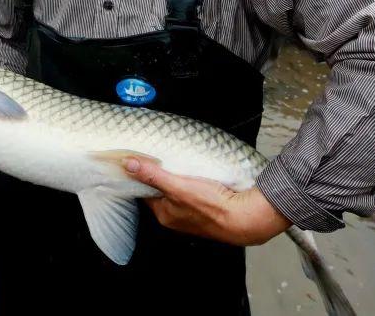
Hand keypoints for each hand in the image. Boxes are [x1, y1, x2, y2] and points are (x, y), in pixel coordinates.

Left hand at [124, 157, 289, 245]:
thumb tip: (128, 164)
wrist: (246, 218)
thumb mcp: (177, 186)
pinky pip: (195, 193)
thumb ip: (153, 175)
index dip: (142, 175)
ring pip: (179, 192)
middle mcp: (176, 217)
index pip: (145, 192)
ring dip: (179, 178)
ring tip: (181, 162)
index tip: (141, 159)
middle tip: (162, 155)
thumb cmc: (212, 206)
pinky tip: (199, 174)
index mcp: (164, 214)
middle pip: (162, 191)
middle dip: (162, 175)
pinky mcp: (208, 210)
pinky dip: (194, 183)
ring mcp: (193, 215)